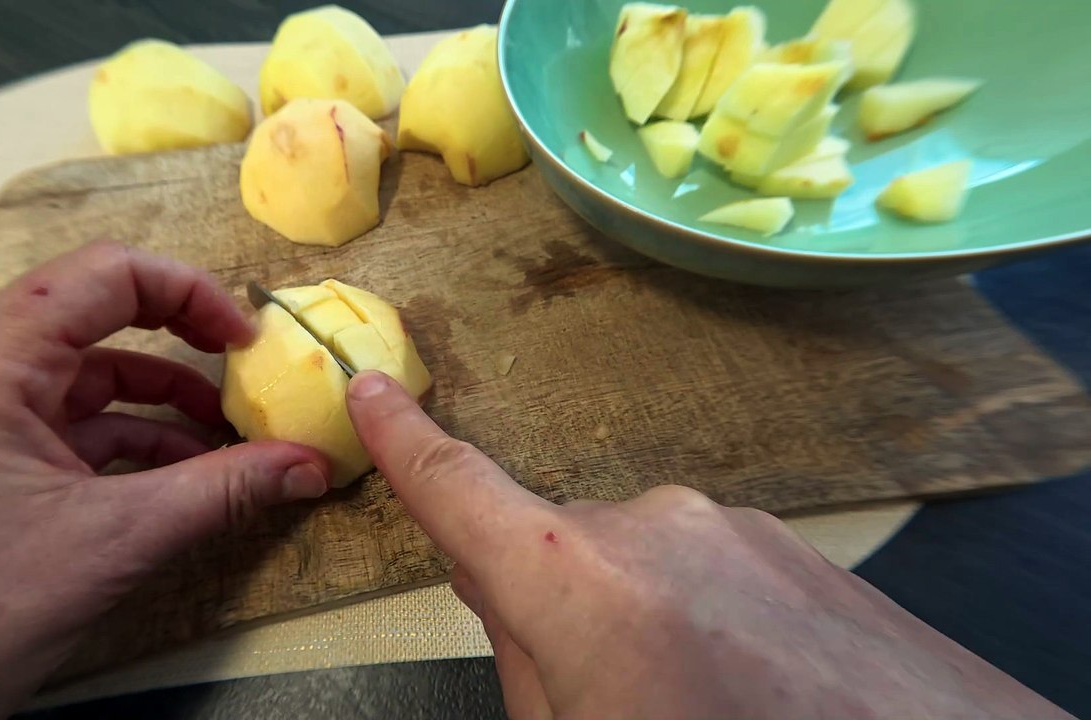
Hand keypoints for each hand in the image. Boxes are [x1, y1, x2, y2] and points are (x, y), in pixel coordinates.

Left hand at [0, 242, 330, 719]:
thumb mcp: (103, 547)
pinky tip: (146, 497)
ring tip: (210, 464)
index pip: (108, 274)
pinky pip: (28, 440)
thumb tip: (305, 466)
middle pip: (87, 336)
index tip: (244, 344)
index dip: (191, 295)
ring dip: (141, 423)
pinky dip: (93, 459)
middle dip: (176, 371)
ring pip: (59, 396)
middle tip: (241, 409)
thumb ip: (217, 494)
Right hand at [345, 371, 1071, 719]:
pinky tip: (749, 686)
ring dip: (643, 621)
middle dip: (559, 612)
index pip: (457, 491)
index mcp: (572, 580)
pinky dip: (706, 618)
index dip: (402, 445)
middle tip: (608, 696)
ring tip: (696, 699)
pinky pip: (709, 571)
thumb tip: (507, 602)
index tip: (369, 394)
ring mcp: (729, 527)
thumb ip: (524, 664)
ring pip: (639, 565)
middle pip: (556, 553)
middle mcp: (648, 524)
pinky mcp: (791, 544)